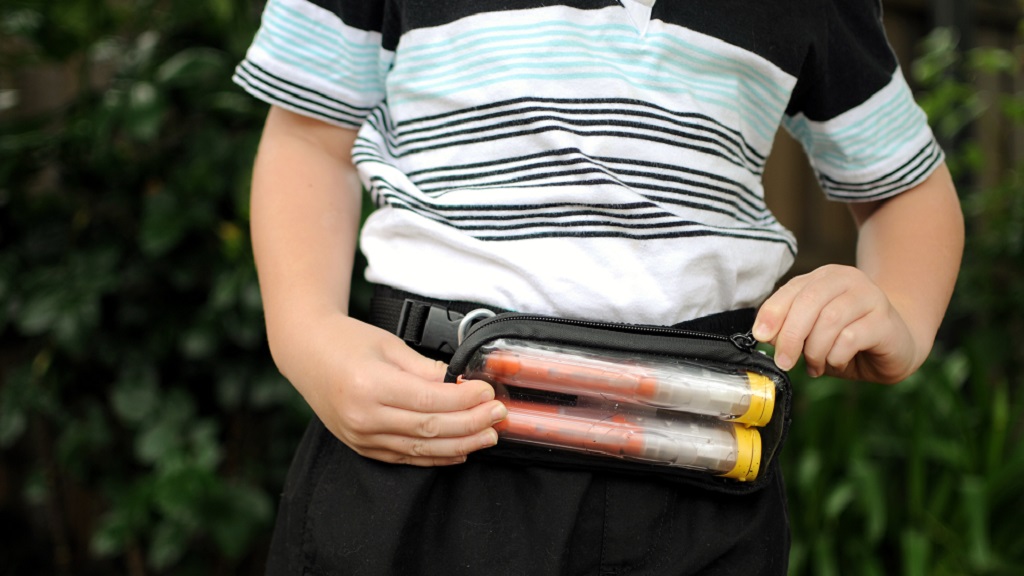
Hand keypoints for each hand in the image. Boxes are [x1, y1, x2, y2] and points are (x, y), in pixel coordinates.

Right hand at [273, 314, 507, 465]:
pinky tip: (459, 450)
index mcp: (369, 385)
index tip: (488, 392)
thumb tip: (464, 382)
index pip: (430, 401)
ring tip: (488, 435)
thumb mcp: (390, 346)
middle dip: (470, 423)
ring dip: (460, 444)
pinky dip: (435, 457)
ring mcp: (360, 436)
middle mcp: (363, 416)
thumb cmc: (346, 341)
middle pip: (430, 429)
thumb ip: (427, 369)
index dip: (465, 400)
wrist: (306, 353)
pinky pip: (405, 458)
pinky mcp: (362, 446)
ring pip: (421, 448)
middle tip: (498, 415)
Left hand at [752, 264, 918, 382]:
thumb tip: (765, 335)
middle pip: (808, 302)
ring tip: (815, 365)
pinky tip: (837, 362)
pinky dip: (836, 356)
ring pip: (829, 320)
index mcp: (824, 278)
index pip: (791, 290)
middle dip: (791, 336)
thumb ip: (790, 328)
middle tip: (784, 361)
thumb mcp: (813, 333)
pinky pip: (850, 338)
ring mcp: (870, 297)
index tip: (761, 336)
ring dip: (815, 350)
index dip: (773, 313)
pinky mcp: (885, 321)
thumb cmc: (848, 340)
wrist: (897, 346)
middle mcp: (848, 280)